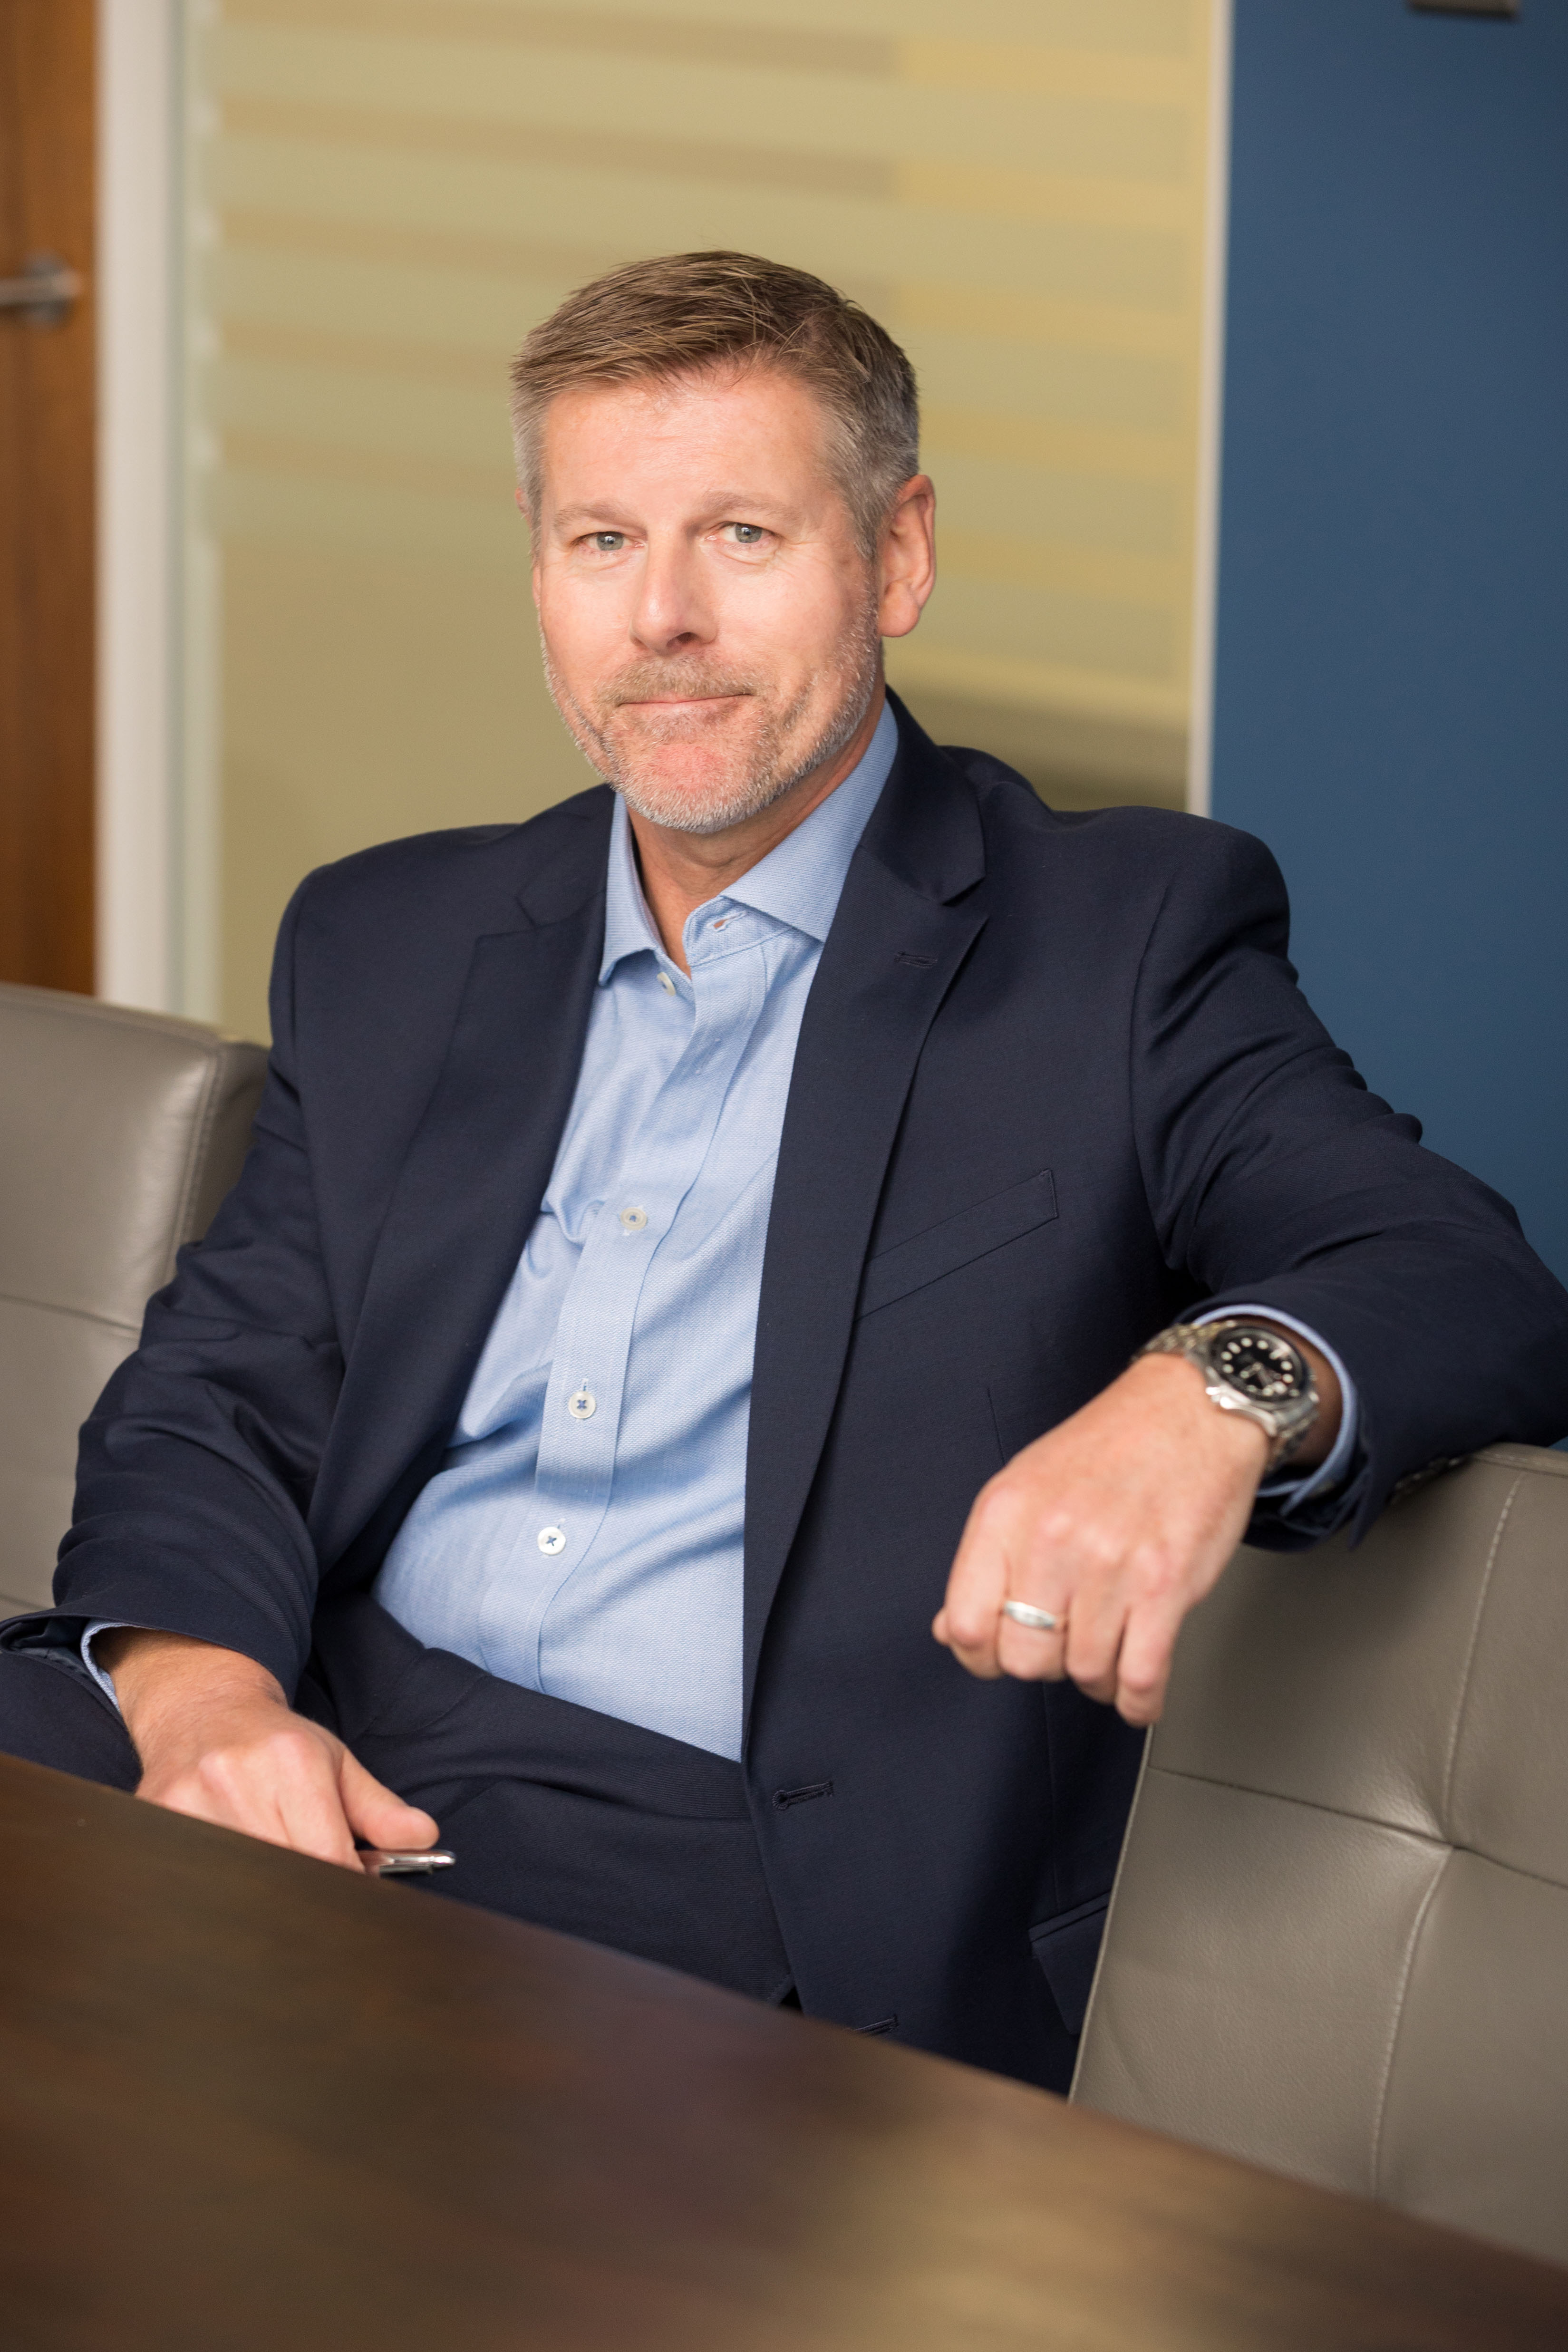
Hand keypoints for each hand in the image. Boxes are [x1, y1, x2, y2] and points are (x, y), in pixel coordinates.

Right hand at [97, 1630, 437, 1869]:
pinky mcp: (156, 1818)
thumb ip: (379, 1807)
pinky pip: (195, 1877)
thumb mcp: (336, 1762)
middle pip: (283, 1876)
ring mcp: (190, 1803)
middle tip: (315, 1904)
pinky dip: (220, 1891)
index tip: (353, 1901)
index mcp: (294, 1763)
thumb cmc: (274, 1743)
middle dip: (306, 1899)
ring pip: (238, 1886)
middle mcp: (238, 1780)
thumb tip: (425, 1837)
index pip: (327, 1857)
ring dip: (260, 1900)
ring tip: (273, 1888)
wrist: (202, 1709)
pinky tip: (234, 1883)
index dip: (345, 1889)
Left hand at [933, 1337, 1336, 1723]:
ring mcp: (1111, 1565)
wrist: (1191, 1410)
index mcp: (1006, 1513)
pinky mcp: (1166, 1586)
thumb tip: (951, 1628)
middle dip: (1045, 1663)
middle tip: (1063, 1643)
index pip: (967, 1624)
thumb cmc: (1109, 1447)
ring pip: (1086, 1672)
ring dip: (1097, 1677)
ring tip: (1108, 1651)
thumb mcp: (1024, 1485)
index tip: (998, 1655)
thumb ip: (986, 1560)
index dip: (980, 1655)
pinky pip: (1141, 1677)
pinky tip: (1137, 1693)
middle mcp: (1052, 1539)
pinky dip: (1138, 1701)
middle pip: (1025, 1658)